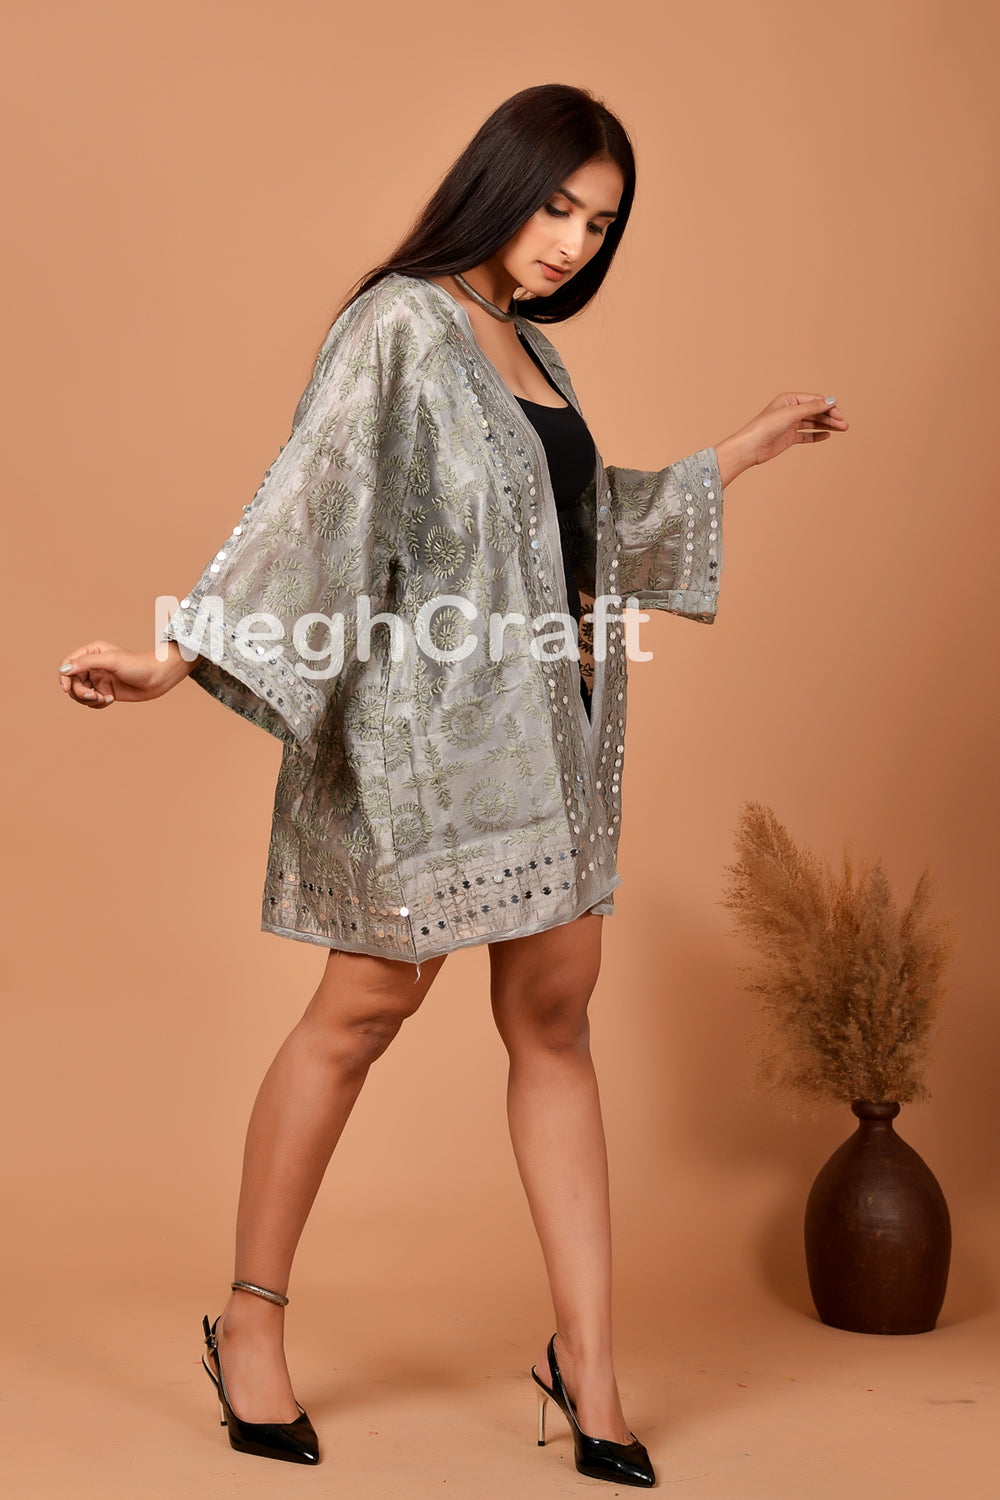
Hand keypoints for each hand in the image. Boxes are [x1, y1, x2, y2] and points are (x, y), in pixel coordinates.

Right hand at [57, 640, 195, 708]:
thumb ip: (86, 663)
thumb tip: (63, 669)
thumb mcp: (111, 660)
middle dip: (80, 692)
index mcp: (91, 652)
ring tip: (103, 699)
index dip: (64, 677)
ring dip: (88, 699)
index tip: (67, 689)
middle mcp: (93, 665)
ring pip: (80, 693)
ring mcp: (99, 679)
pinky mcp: (105, 691)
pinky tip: (110, 700)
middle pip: (72, 682)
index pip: (67, 664)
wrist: (158, 678)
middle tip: (94, 696)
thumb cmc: (137, 665)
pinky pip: (92, 701)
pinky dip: (97, 703)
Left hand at [747, 392, 848, 467]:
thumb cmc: (766, 427)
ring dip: (827, 426)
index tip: (840, 416)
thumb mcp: (792, 414)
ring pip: (813, 423)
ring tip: (841, 430)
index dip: (829, 407)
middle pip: (816, 412)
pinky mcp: (789, 437)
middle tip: (845, 425)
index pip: (815, 400)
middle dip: (831, 417)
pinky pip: (807, 435)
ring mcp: (790, 424)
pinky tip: (827, 435)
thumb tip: (832, 400)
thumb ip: (813, 408)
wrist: (751, 447)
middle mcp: (790, 410)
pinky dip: (817, 435)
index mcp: (790, 399)